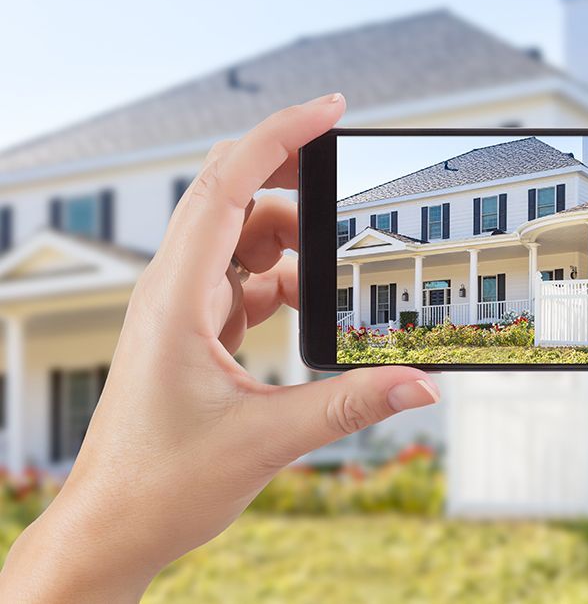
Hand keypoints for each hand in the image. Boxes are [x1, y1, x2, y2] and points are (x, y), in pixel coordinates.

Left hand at [0, 95, 439, 601]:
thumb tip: (423, 383)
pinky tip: (310, 308)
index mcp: (176, 297)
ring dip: (293, 245)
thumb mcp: (267, 440)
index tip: (330, 110)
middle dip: (295, 180)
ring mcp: (182, 307)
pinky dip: (282, 281)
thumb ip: (350, 404)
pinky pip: (243, 280)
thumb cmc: (160, 484)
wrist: (113, 527)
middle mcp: (174, 289)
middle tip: (351, 183)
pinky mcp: (194, 329)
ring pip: (243, 239)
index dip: (279, 138)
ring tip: (340, 272)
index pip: (226, 187)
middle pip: (235, 198)